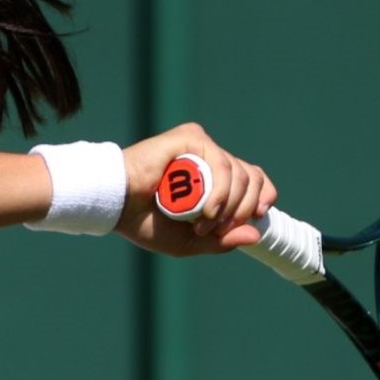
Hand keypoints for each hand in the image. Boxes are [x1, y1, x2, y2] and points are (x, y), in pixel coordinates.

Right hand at [116, 121, 277, 256]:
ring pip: (239, 173)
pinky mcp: (191, 138)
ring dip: (228, 206)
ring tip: (202, 223)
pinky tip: (206, 210)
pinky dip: (220, 191)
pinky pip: (221, 163)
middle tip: (218, 228)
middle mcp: (209, 159)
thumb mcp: (189, 241)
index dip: (263, 196)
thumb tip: (255, 234)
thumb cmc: (144, 221)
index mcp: (212, 178)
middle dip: (243, 209)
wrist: (116, 205)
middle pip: (252, 176)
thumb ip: (221, 241)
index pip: (254, 179)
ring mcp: (201, 147)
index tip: (257, 217)